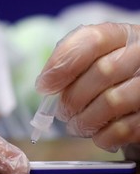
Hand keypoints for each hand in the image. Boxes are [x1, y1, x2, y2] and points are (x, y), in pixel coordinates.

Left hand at [36, 22, 139, 151]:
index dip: (62, 64)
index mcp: (122, 36)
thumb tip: (45, 84)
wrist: (138, 94)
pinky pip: (125, 129)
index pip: (92, 40)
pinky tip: (98, 134)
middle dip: (72, 98)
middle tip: (61, 112)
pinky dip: (103, 136)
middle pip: (103, 71)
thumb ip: (68, 63)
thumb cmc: (109, 77)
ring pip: (112, 101)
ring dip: (84, 121)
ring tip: (76, 125)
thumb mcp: (90, 59)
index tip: (44, 86)